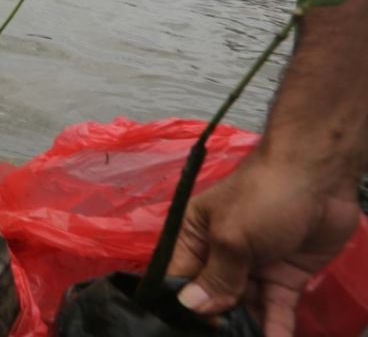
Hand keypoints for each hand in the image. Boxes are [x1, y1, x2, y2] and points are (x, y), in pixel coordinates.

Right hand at [167, 152, 360, 335]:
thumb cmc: (263, 196)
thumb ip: (216, 277)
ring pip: (244, 309)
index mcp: (195, 237)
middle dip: (217, 321)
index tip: (197, 327)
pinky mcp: (284, 277)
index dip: (185, 305)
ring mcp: (254, 267)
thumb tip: (191, 307)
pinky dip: (275, 328)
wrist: (319, 177)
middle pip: (212, 298)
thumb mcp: (232, 237)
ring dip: (246, 330)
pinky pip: (275, 309)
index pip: (180, 279)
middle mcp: (220, 255)